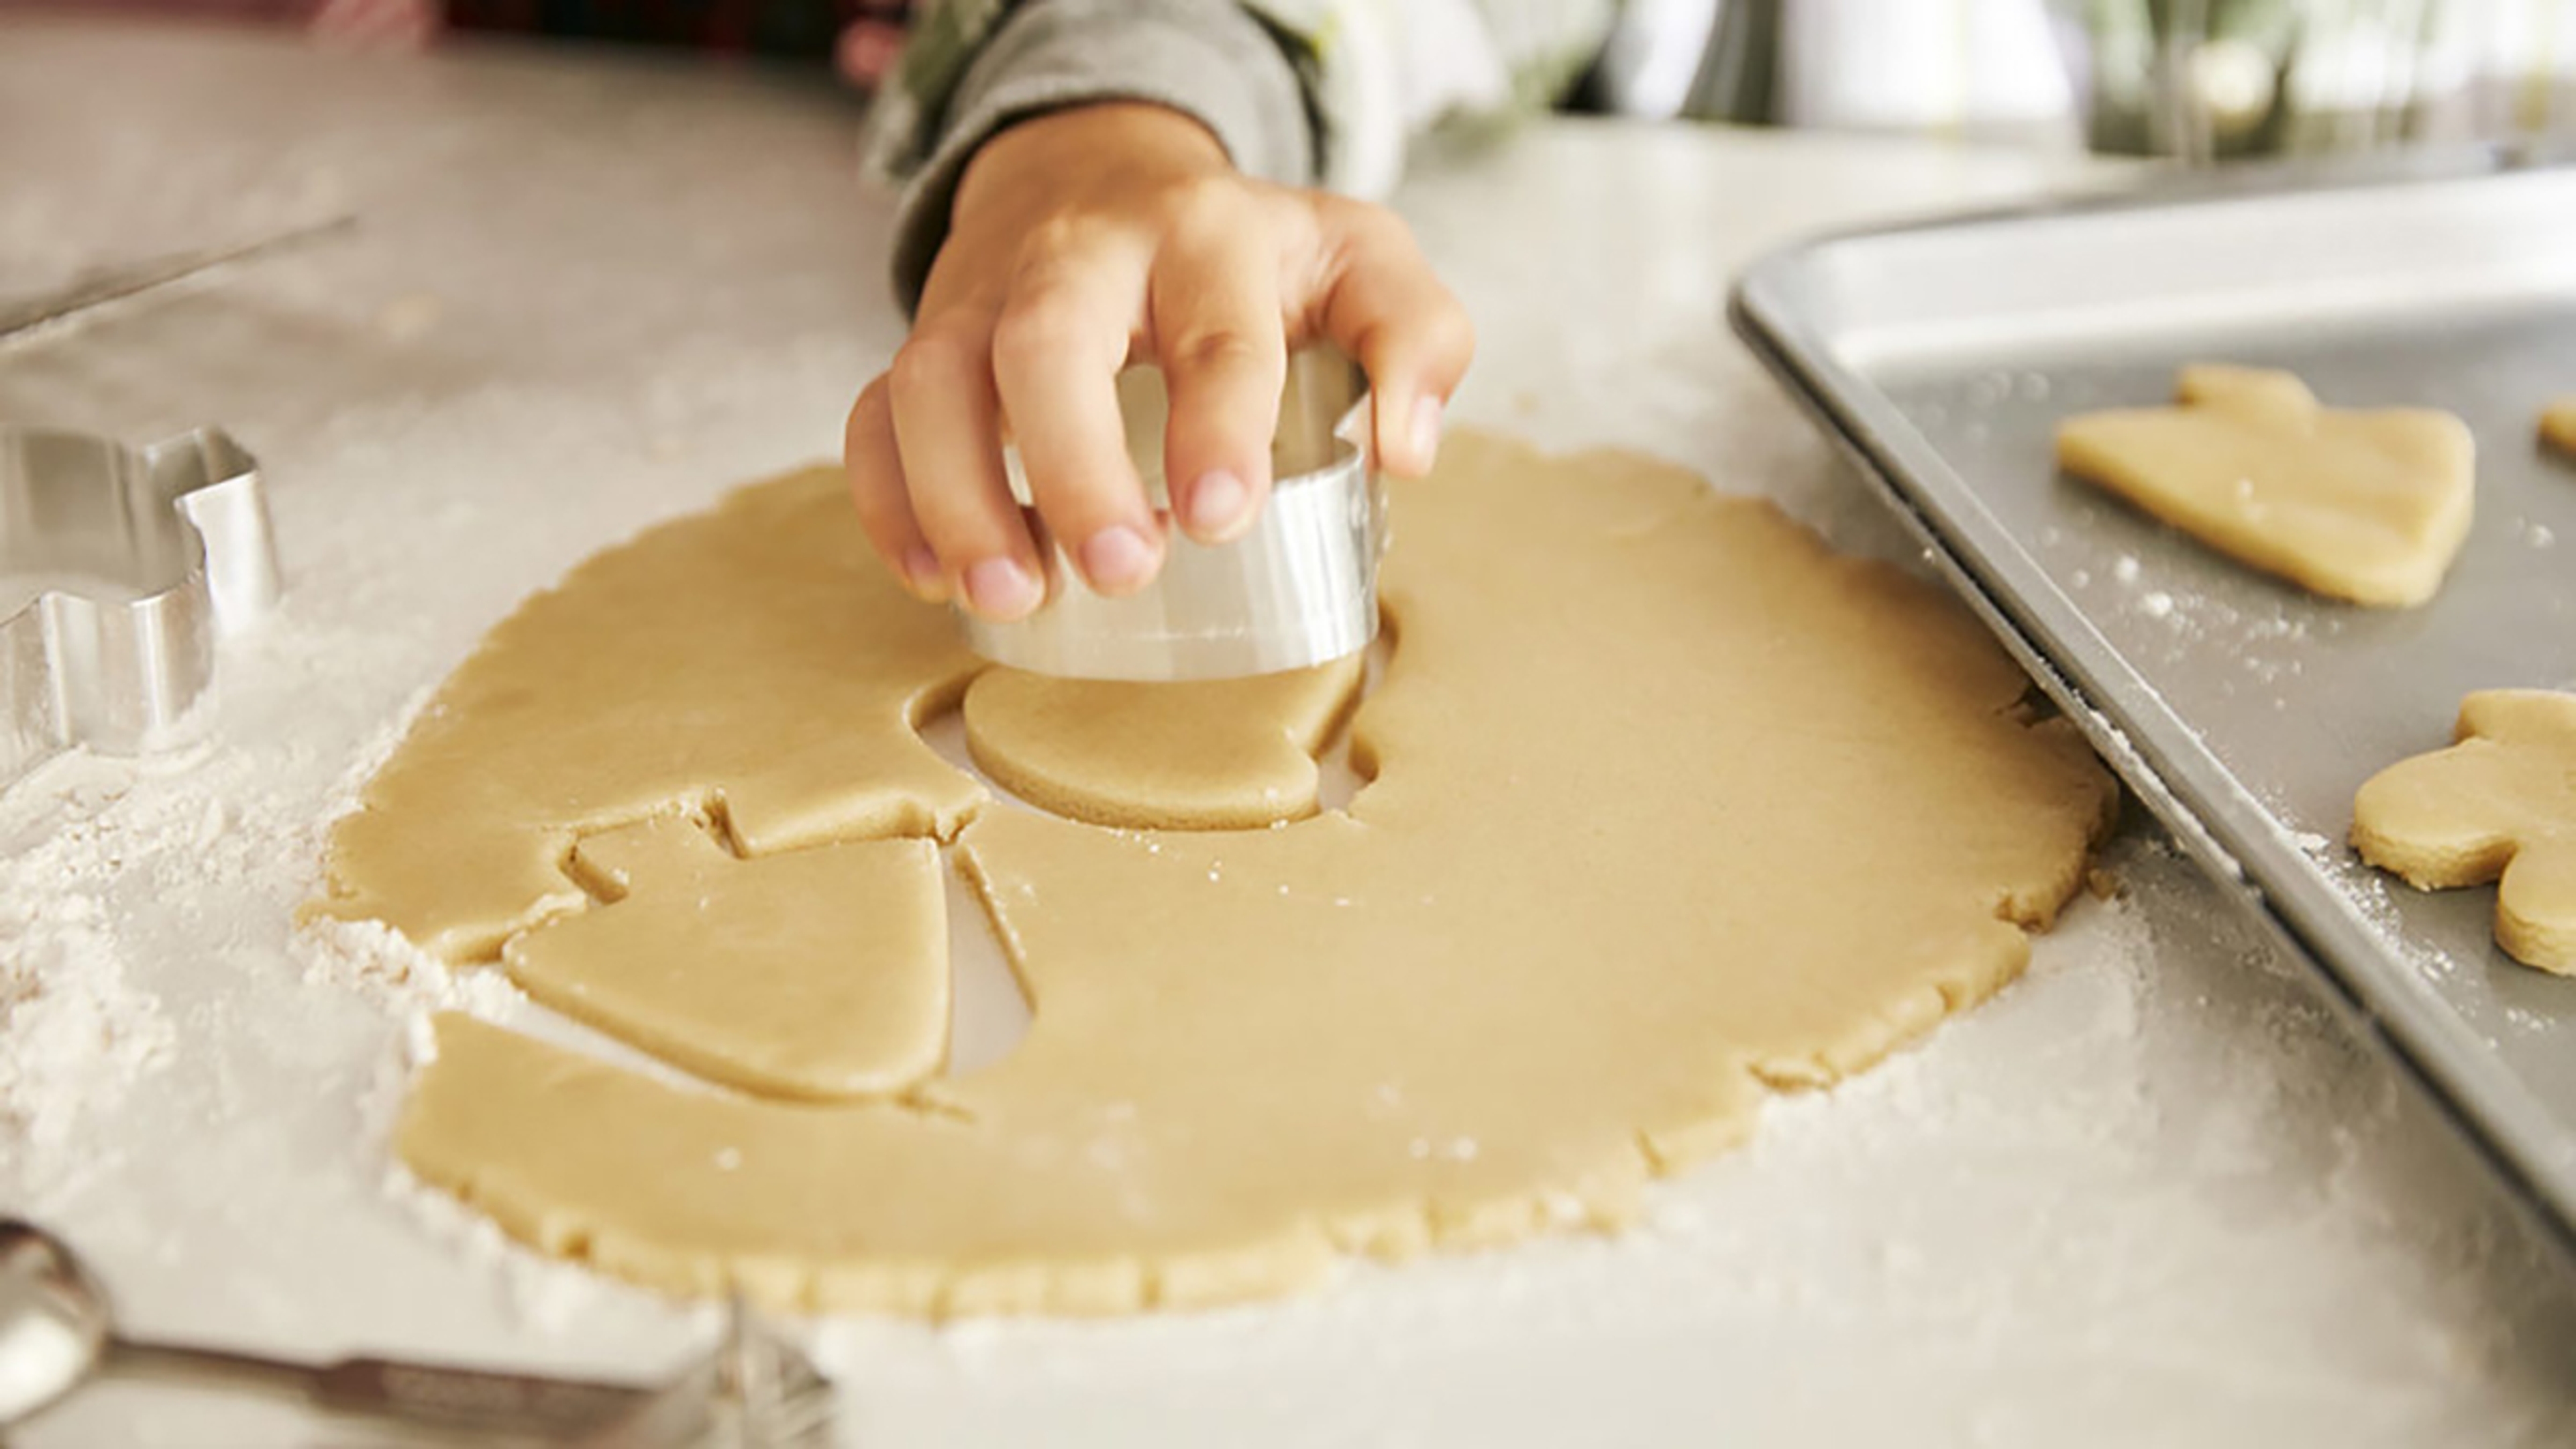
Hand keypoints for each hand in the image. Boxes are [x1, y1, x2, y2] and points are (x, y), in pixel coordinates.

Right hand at [846, 102, 1473, 619]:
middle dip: (1073, 464)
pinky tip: (932, 577)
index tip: (1221, 516)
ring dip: (959, 495)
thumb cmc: (1246, 252)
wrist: (1103, 170)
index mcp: (1205, 240)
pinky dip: (888, 498)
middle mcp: (1083, 257)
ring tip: (1008, 597)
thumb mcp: (1358, 261)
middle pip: (1046, 342)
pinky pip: (877, 412)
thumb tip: (1407, 449)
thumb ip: (1416, 338)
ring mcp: (987, 297)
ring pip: (933, 378)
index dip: (1218, 424)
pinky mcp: (928, 338)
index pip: (1214, 331)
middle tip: (1119, 571)